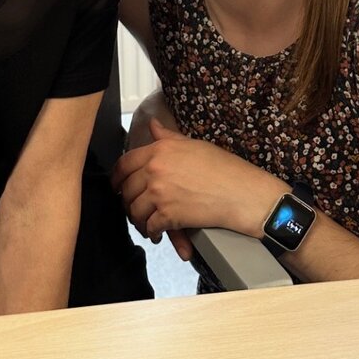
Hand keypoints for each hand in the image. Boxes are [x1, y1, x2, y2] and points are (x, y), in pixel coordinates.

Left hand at [111, 119, 281, 262]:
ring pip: (134, 210)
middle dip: (128, 202)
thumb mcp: (194, 145)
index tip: (117, 186)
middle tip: (135, 208)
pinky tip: (157, 233)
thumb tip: (152, 125)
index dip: (117, 178)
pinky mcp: (167, 215)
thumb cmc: (224, 168)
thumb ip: (168, 137)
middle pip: (126, 190)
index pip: (124, 164)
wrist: (241, 192)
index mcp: (159, 150)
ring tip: (146, 223)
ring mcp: (159, 193)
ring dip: (138, 219)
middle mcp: (154, 170)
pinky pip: (149, 226)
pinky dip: (152, 232)